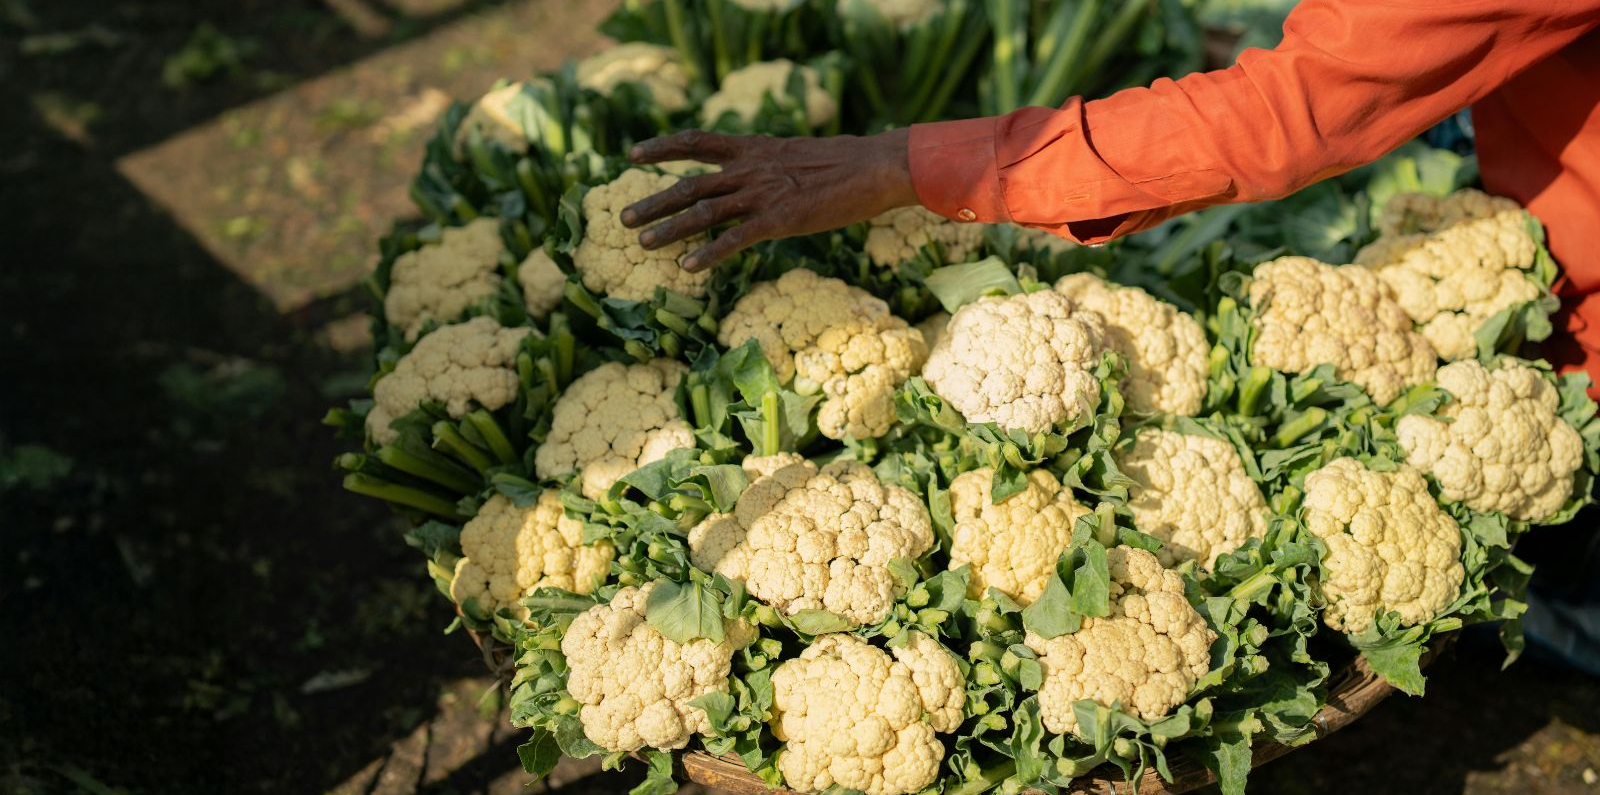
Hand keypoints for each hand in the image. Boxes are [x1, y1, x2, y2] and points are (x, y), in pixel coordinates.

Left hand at [620, 128, 918, 271]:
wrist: (874, 167)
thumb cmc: (843, 164)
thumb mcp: (795, 155)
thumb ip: (767, 164)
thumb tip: (753, 173)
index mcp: (752, 148)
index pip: (696, 141)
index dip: (662, 148)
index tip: (632, 154)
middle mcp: (750, 169)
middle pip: (690, 185)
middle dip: (654, 202)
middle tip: (624, 218)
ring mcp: (762, 194)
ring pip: (704, 213)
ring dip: (669, 229)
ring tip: (642, 243)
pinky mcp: (779, 220)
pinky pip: (735, 239)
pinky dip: (709, 254)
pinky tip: (688, 268)